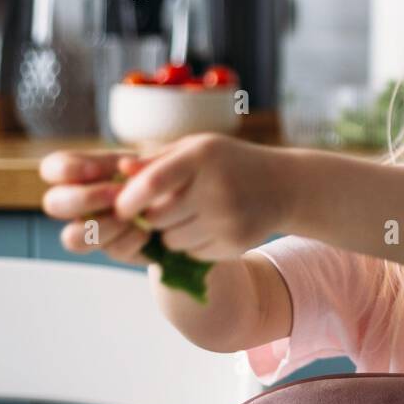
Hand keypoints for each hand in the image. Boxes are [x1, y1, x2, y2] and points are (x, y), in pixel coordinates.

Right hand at [39, 149, 150, 265]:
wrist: (182, 202)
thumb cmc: (159, 175)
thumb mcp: (149, 161)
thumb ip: (135, 163)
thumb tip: (125, 166)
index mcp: (81, 173)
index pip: (52, 168)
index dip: (65, 169)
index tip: (95, 170)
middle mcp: (78, 203)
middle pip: (53, 204)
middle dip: (85, 199)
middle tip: (117, 194)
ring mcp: (92, 230)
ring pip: (72, 239)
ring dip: (103, 226)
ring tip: (133, 217)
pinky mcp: (114, 249)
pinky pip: (112, 251)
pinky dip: (132, 240)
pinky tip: (148, 231)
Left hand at [108, 133, 287, 261]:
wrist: (283, 186)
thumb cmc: (229, 163)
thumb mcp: (197, 149)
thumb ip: (158, 159)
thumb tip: (121, 170)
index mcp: (202, 157)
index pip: (152, 183)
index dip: (128, 199)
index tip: (120, 207)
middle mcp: (216, 188)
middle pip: (157, 218)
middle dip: (151, 218)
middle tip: (160, 210)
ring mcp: (228, 218)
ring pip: (172, 241)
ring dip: (170, 234)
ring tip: (186, 217)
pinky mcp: (236, 242)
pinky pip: (193, 254)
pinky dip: (191, 245)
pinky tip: (207, 227)